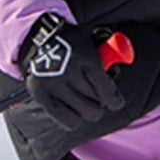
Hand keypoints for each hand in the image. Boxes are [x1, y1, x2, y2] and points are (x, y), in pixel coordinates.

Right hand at [18, 14, 127, 128]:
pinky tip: (73, 108)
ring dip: (87, 110)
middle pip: (96, 106)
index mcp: (86, 58)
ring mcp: (52, 85)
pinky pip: (67, 121)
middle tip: (98, 97)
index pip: (106, 90)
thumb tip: (119, 67)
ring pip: (83, 114)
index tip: (116, 102)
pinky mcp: (41, 95)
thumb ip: (110, 55)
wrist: (41, 38)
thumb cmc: (75, 44)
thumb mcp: (94, 41)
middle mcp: (68, 72)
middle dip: (101, 103)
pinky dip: (74, 118)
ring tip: (84, 99)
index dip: (115, 101)